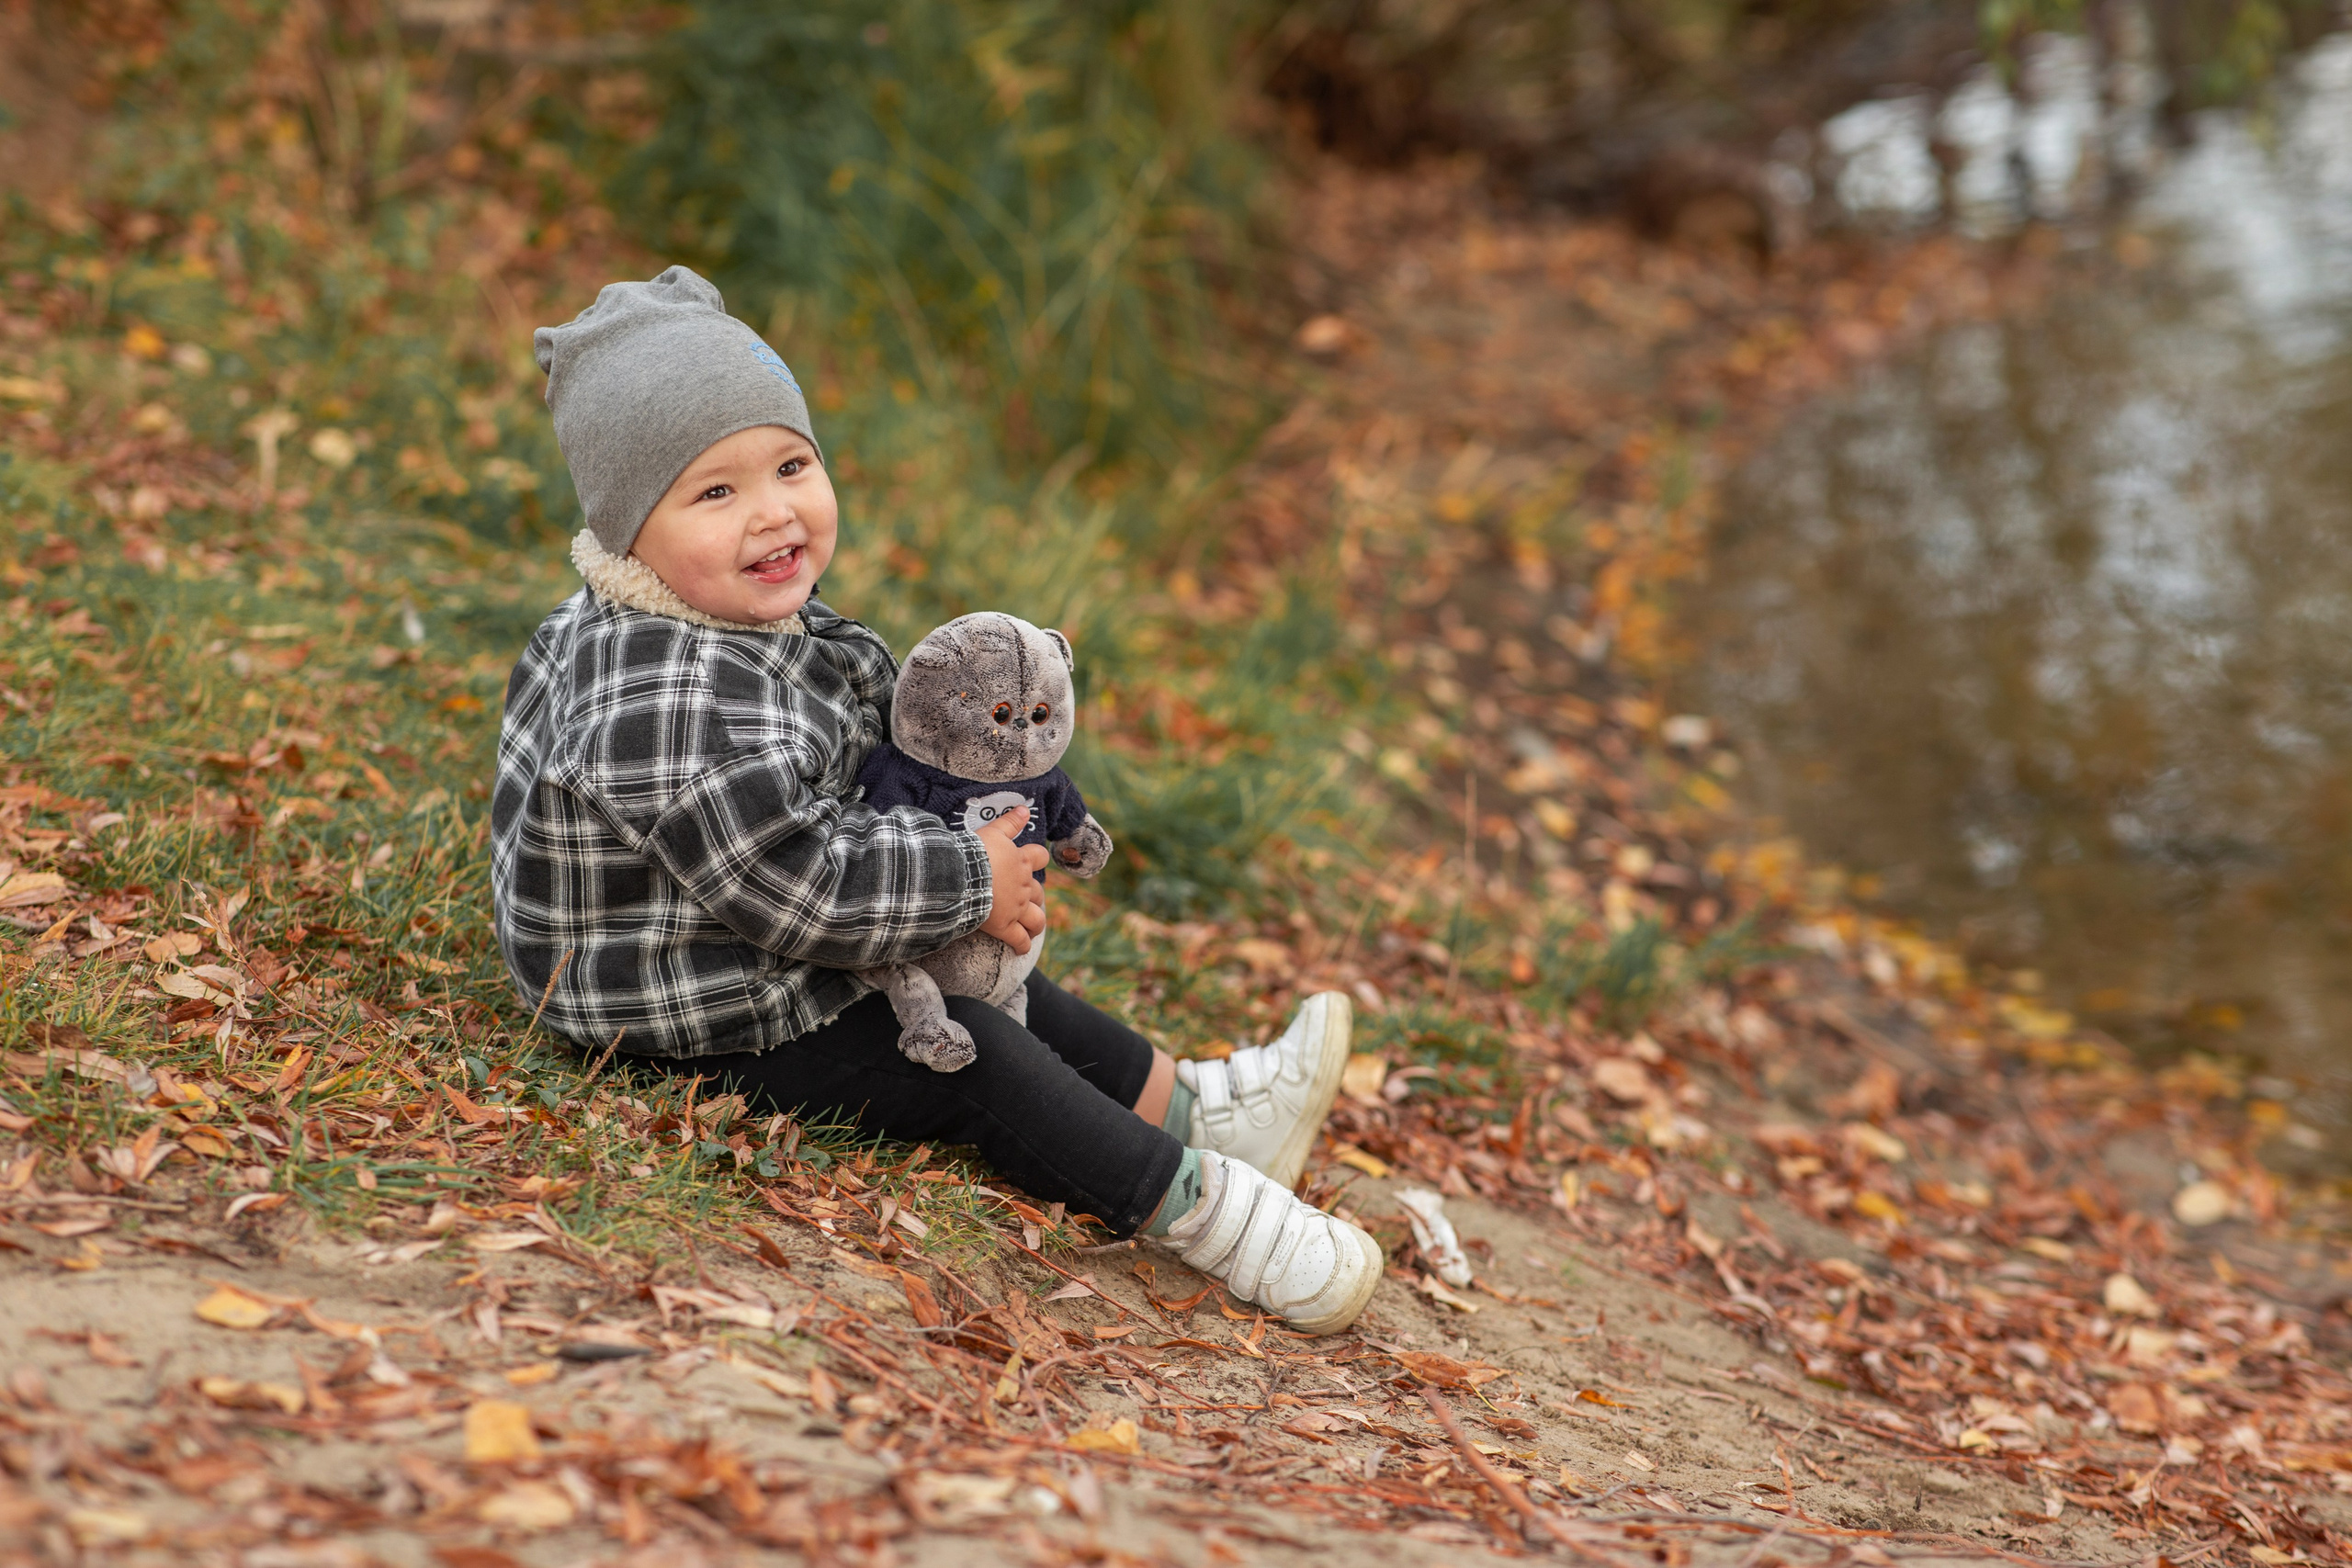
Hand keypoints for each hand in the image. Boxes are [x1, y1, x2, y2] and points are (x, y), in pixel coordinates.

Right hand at [975, 805, 1048, 953]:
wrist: (960, 877)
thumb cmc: (972, 853)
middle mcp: (1022, 885)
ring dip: (1036, 922)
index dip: (1037, 859)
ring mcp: (1016, 908)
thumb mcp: (992, 832)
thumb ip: (1010, 821)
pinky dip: (1022, 945)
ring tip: (1033, 927)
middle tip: (1027, 899)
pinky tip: (1020, 949)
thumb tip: (1025, 807)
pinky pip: (1019, 940)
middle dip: (1035, 896)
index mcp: (1020, 861)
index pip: (1040, 857)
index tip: (1032, 861)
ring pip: (1036, 919)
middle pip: (1039, 891)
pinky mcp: (1005, 926)